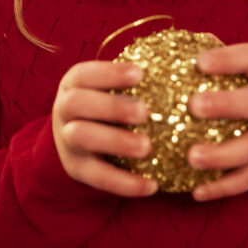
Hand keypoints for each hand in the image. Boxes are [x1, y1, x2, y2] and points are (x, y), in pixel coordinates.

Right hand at [52, 61, 157, 196]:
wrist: (79, 138)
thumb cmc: (110, 103)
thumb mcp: (114, 86)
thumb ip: (139, 79)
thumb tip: (184, 62)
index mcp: (75, 83)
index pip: (86, 74)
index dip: (110, 73)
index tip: (141, 73)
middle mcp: (64, 108)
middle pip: (77, 103)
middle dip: (111, 107)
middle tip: (145, 113)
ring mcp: (66, 140)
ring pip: (81, 137)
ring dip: (115, 141)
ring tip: (147, 148)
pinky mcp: (76, 168)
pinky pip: (97, 177)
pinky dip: (124, 182)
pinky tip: (152, 185)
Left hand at [187, 43, 247, 201]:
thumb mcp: (243, 71)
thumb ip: (216, 58)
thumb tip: (174, 43)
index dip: (228, 59)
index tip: (198, 62)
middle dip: (227, 104)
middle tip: (193, 106)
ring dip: (223, 155)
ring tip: (191, 158)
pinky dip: (224, 187)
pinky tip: (197, 192)